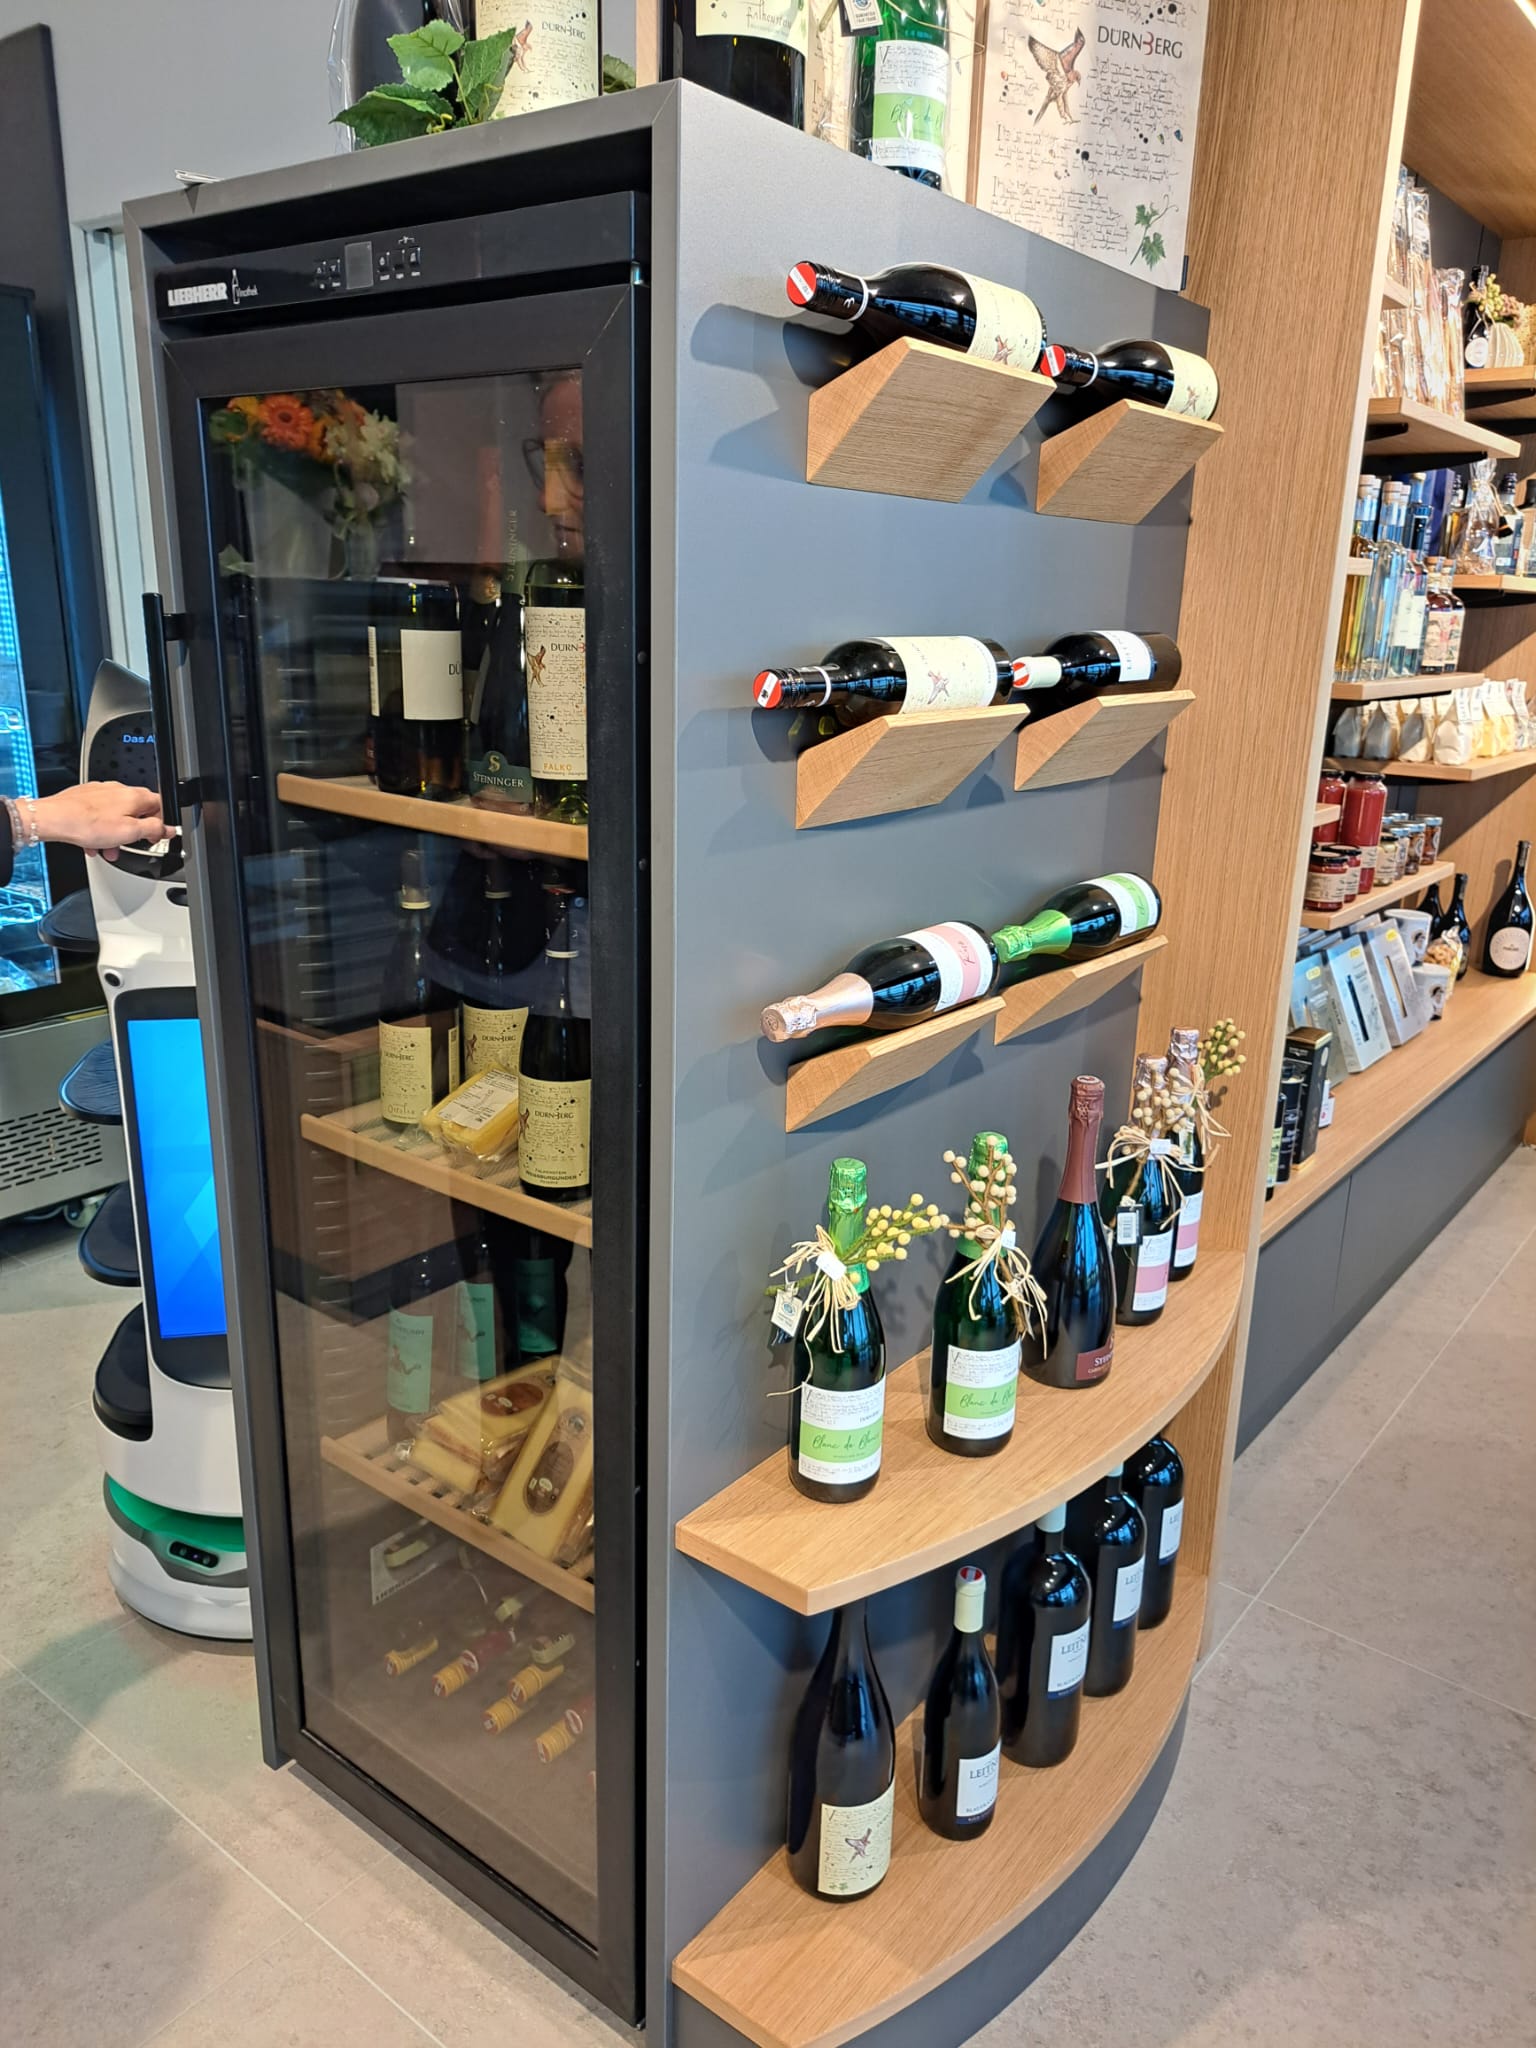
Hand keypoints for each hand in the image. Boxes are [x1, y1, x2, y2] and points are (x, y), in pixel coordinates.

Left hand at [31, 781, 166, 859]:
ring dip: (115, 834)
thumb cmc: (88, 824)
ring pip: (116, 814)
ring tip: (108, 849)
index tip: (157, 836)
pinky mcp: (84, 797)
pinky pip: (99, 814)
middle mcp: (119, 789)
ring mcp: (100, 792)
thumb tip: (168, 829)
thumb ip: (154, 829)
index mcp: (135, 796)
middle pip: (137, 811)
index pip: (161, 805)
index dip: (162, 823)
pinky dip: (99, 829)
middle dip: (135, 831)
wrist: (54, 818)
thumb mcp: (130, 833)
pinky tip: (92, 843)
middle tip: (131, 845)